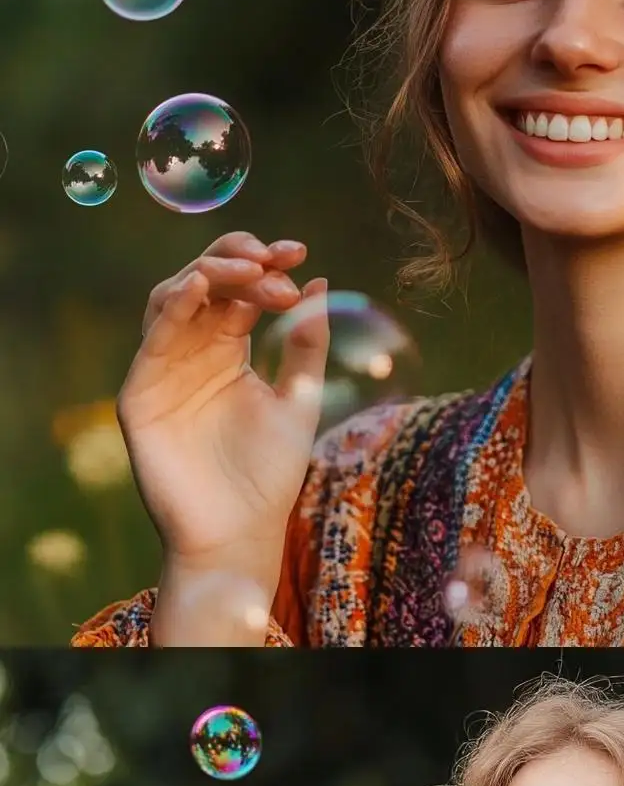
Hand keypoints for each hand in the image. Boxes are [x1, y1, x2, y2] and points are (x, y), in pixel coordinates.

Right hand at [121, 233, 328, 618]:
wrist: (240, 531)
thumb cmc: (270, 473)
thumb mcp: (300, 399)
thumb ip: (306, 344)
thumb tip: (321, 283)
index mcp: (229, 351)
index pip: (240, 291)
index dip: (266, 265)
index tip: (300, 253)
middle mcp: (192, 353)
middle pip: (203, 285)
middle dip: (238, 262)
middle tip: (276, 259)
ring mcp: (163, 370)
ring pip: (172, 300)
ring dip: (208, 275)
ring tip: (247, 268)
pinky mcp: (140, 393)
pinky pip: (152, 340)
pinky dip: (174, 307)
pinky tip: (199, 287)